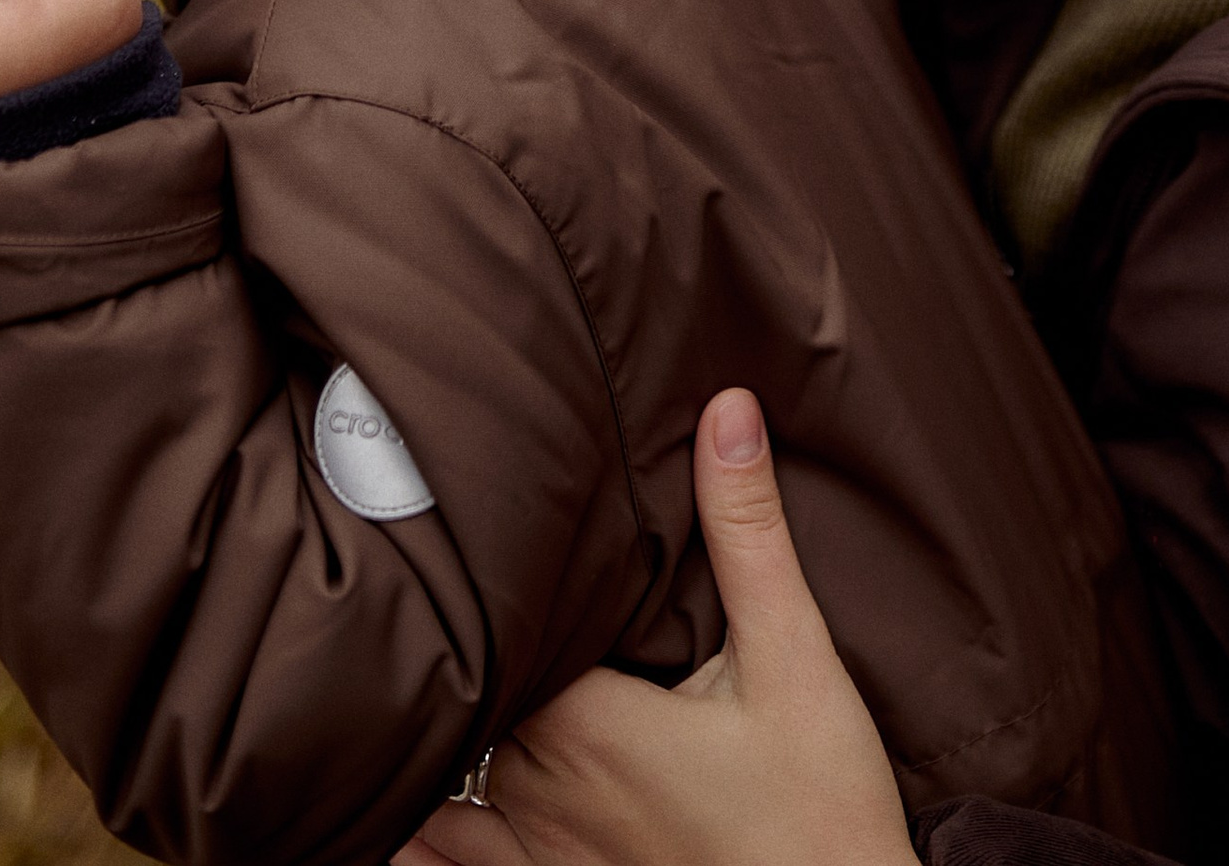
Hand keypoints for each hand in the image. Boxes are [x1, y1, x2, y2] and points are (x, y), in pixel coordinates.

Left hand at [401, 389, 911, 865]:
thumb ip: (748, 533)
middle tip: (449, 580)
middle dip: (465, 645)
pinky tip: (409, 811)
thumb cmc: (820, 804)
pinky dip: (425, 836)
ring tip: (417, 682)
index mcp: (585, 722)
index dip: (488, 581)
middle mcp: (542, 793)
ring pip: (439, 790)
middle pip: (466, 697)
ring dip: (431, 738)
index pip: (497, 631)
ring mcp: (543, 859)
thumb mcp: (794, 656)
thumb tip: (725, 408)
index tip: (478, 523)